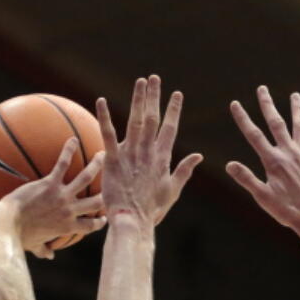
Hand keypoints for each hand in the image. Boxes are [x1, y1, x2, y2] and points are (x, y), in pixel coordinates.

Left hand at [0, 140, 105, 258]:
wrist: (8, 225)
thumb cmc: (20, 237)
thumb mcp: (35, 246)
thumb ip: (44, 250)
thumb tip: (49, 256)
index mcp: (68, 227)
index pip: (90, 225)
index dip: (100, 221)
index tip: (105, 216)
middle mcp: (69, 211)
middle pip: (97, 201)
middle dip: (108, 191)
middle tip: (114, 181)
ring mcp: (61, 196)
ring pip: (86, 178)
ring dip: (96, 165)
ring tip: (103, 154)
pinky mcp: (50, 183)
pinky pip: (62, 164)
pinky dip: (68, 150)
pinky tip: (72, 139)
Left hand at [96, 75, 201, 232]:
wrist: (132, 221)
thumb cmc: (151, 211)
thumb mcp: (172, 191)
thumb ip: (184, 170)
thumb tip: (199, 156)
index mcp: (162, 158)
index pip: (170, 128)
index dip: (173, 110)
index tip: (177, 94)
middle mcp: (148, 151)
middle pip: (152, 118)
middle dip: (154, 97)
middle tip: (154, 78)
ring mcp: (131, 154)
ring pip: (135, 120)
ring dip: (137, 99)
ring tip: (140, 81)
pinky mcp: (113, 160)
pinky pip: (108, 134)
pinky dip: (104, 116)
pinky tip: (101, 100)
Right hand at [227, 86, 299, 234]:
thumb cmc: (287, 211)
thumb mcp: (262, 197)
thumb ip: (246, 178)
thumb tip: (229, 164)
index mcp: (273, 161)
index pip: (254, 135)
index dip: (243, 119)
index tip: (235, 104)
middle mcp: (290, 153)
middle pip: (277, 123)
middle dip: (268, 105)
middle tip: (262, 88)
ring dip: (297, 109)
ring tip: (295, 95)